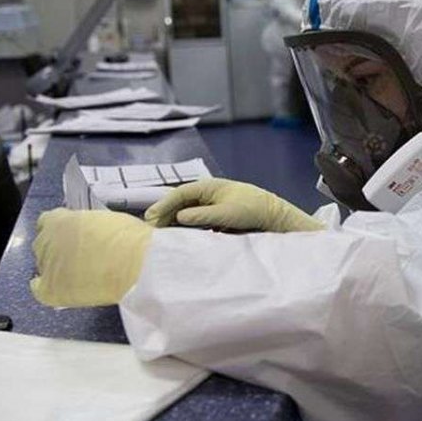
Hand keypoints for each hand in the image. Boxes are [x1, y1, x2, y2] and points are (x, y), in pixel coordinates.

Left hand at [30, 209, 153, 307]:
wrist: (135, 264)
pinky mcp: (51, 289)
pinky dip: (48, 289)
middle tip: (79, 256)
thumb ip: (90, 227)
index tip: (71, 236)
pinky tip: (60, 289)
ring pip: (44, 266)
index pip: (47, 223)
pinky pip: (39, 290)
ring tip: (79, 274)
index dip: (60, 231)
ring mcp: (47, 266)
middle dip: (59, 250)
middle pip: (44, 245)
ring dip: (57, 268)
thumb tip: (94, 235)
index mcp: (59, 220)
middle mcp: (47, 241)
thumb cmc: (129, 240)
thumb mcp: (107, 220)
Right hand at [144, 178, 324, 232]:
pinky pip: (193, 218)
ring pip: (185, 210)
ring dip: (172, 219)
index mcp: (208, 186)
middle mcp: (206, 193)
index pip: (180, 193)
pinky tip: (175, 233)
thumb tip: (179, 218)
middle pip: (179, 201)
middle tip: (149, 227)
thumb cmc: (251, 209)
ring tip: (158, 232)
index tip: (151, 217)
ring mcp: (210, 203)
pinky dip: (183, 224)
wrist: (271, 215)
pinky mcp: (214, 214)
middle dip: (164, 212)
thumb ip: (201, 215)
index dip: (164, 205)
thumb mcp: (226, 213)